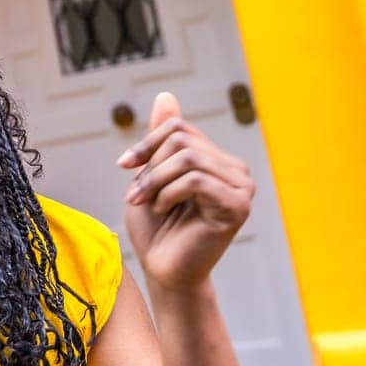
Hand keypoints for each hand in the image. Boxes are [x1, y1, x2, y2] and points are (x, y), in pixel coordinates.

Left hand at [116, 92, 254, 292]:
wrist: (164, 270)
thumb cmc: (158, 228)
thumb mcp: (152, 176)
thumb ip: (163, 139)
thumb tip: (166, 95)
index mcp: (218, 160)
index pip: (179, 129)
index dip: (146, 143)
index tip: (123, 165)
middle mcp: (236, 171)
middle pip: (183, 141)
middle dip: (150, 166)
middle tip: (135, 194)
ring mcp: (241, 188)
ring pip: (189, 158)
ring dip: (155, 181)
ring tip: (147, 204)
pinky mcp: (237, 207)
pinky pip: (196, 180)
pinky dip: (168, 194)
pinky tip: (163, 211)